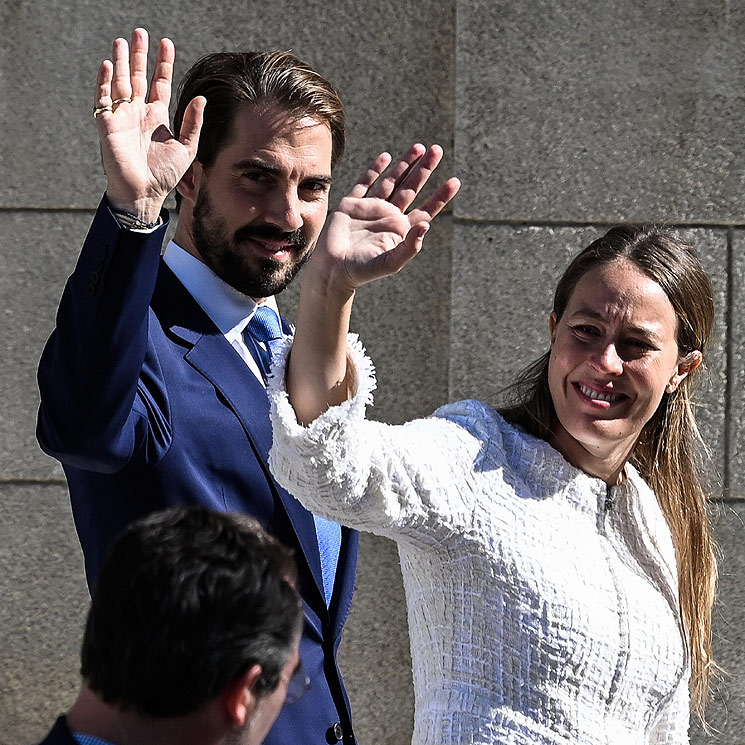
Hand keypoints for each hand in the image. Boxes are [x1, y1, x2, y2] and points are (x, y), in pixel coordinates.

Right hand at [93, 28, 204, 222]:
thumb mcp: (187, 148)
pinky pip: (104, 99)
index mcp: (157, 117)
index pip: (159, 83)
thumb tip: (201, 99)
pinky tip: (108, 65)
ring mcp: (122, 117)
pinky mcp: (108, 125)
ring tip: (122, 41)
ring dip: (121, 61)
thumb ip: (194, 123)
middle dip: (139, 55)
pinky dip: (105, 82)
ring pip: (120, 82)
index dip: (163, 64)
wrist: (145, 193)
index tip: (166, 43)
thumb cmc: (165, 175)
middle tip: (140, 32)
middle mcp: (139, 113)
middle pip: (138, 77)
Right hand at [314, 144, 460, 293]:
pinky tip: (387, 157)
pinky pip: (366, 182)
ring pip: (392, 181)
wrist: (333, 269)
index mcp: (400, 230)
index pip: (426, 210)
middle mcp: (388, 216)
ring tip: (420, 147)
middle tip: (438, 150)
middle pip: (411, 188)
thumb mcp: (391, 262)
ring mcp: (370, 208)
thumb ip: (410, 246)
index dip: (440, 197)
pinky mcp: (352, 204)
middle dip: (425, 170)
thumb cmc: (363, 271)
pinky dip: (376, 169)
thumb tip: (426, 225)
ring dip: (405, 164)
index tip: (455, 181)